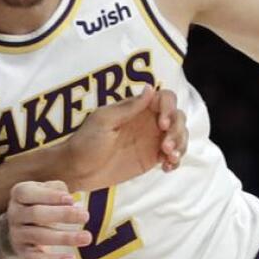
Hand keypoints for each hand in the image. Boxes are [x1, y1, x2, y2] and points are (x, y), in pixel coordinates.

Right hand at [6, 181, 90, 258]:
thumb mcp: (46, 190)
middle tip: (86, 216)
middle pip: (36, 214)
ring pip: (40, 237)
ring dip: (65, 237)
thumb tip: (73, 203)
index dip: (50, 196)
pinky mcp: (23, 253)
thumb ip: (58, 190)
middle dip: (63, 215)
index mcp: (19, 193)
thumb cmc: (41, 202)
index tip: (71, 200)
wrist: (22, 227)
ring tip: (87, 237)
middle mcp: (15, 213)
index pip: (29, 193)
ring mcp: (17, 234)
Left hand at [60, 85, 182, 190]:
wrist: (77, 170)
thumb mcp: (105, 121)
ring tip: (168, 158)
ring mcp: (151, 140)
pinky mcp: (151, 158)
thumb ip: (129, 107)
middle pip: (177, 117)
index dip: (169, 109)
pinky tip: (166, 167)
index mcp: (137, 108)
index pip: (165, 99)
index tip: (162, 124)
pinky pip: (173, 156)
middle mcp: (148, 121)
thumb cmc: (86, 141)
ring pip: (179, 136)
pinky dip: (176, 160)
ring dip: (180, 145)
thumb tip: (151, 88)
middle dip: (177, 130)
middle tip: (166, 147)